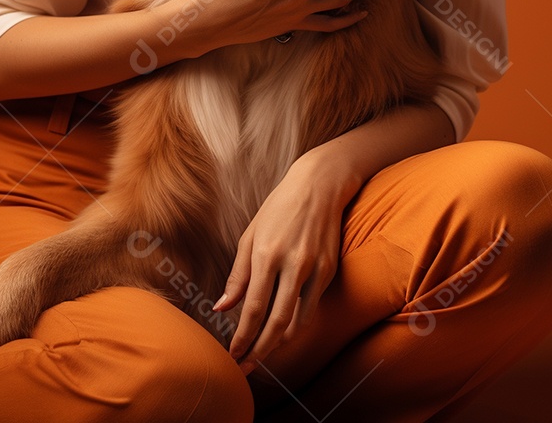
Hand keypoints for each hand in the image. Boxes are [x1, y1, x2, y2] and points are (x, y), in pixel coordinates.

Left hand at [211, 149, 358, 374]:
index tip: (233, 356)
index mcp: (267, 254)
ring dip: (279, 342)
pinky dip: (297, 323)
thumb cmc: (279, 207)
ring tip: (263, 351)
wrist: (320, 184)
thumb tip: (221, 308)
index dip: (242, 338)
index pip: (253, 309)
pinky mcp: (330, 269)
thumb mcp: (251, 234)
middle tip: (247, 368)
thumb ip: (238, 275)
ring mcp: (315, 268)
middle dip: (260, 351)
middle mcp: (292, 263)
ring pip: (298, 321)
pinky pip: (311, 306)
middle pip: (276, 323)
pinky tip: (283, 328)